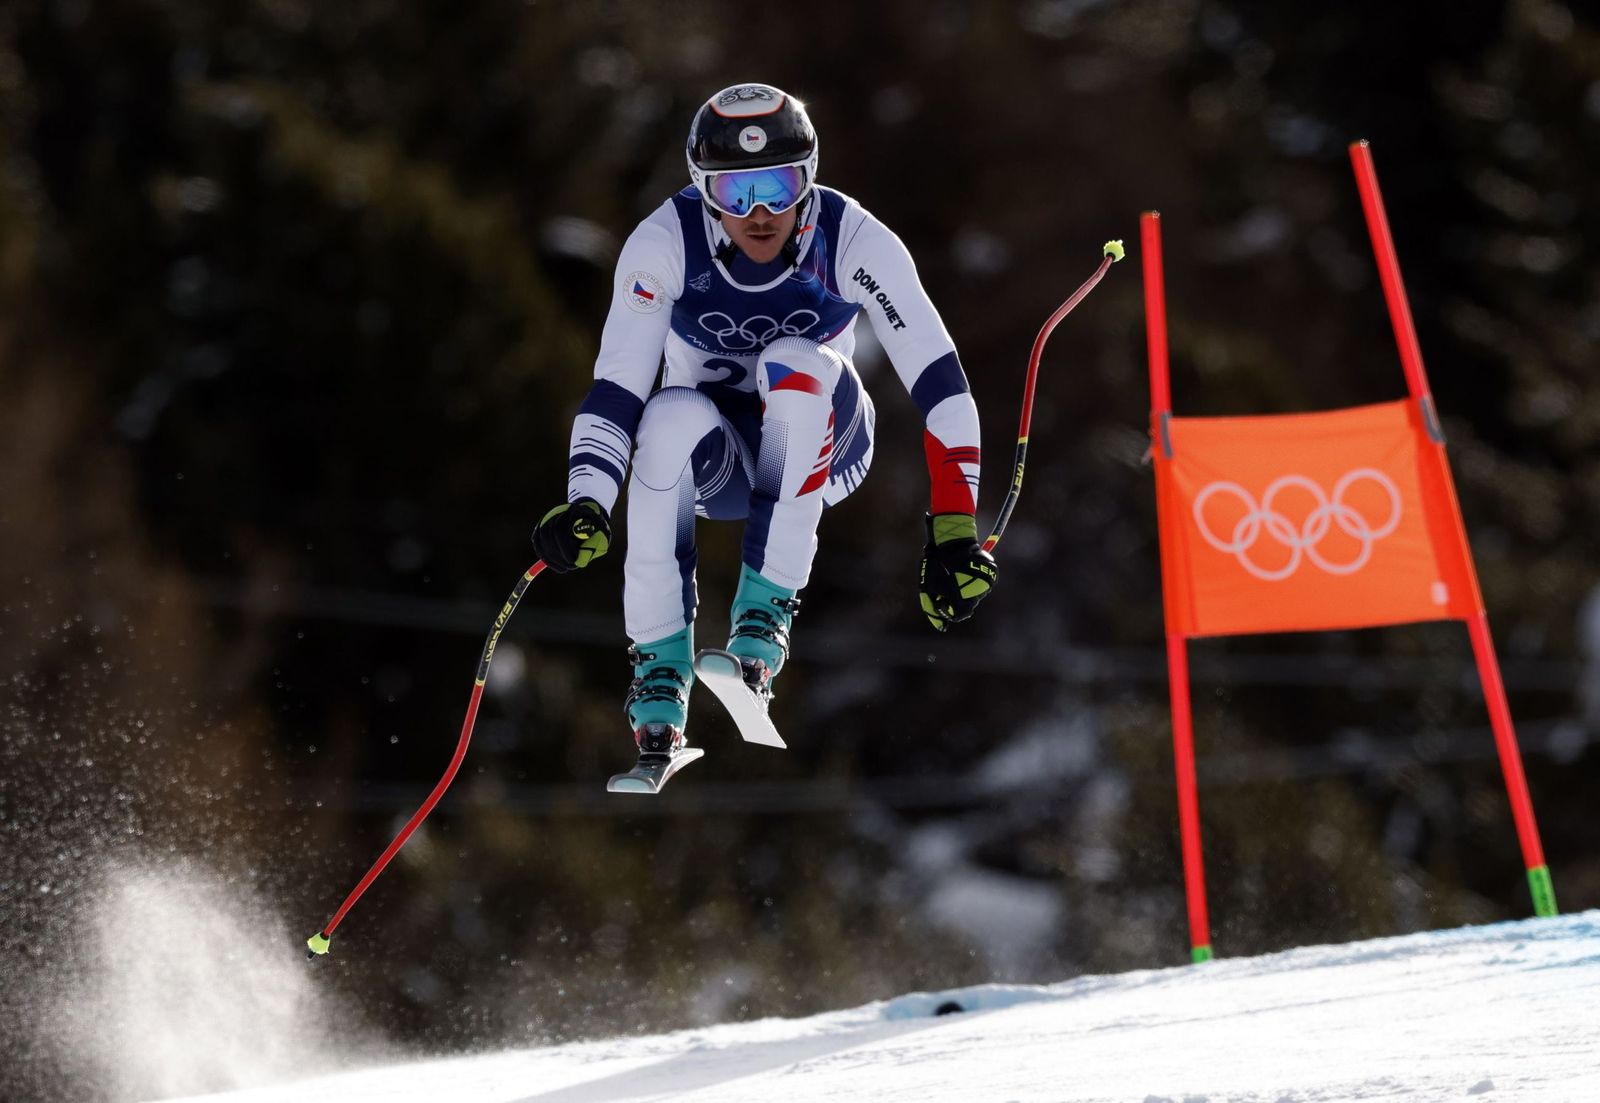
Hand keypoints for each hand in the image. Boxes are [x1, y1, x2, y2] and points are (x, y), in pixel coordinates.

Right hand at [532, 498, 611, 571]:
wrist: (587, 516)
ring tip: (565, 567)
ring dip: (552, 559)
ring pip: (541, 542)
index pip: (560, 529)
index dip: (565, 547)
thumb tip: (579, 562)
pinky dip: (546, 558)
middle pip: (548, 536)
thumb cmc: (596, 527)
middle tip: (570, 567)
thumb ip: (594, 545)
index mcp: (572, 511)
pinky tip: (557, 565)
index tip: (573, 561)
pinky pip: (538, 546)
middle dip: (558, 555)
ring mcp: (546, 521)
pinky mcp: (540, 530)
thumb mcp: (602, 533)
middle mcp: (555, 513)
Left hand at [919, 513, 996, 631]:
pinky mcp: (992, 574)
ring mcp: (986, 583)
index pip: (959, 616)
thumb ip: (933, 609)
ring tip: (956, 573)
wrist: (952, 541)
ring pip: (976, 593)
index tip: (942, 598)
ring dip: (966, 587)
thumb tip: (941, 628)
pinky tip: (965, 569)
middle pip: (968, 605)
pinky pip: (982, 583)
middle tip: (948, 583)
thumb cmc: (936, 566)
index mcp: (962, 600)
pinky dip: (974, 579)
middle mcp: (978, 594)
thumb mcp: (928, 588)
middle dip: (958, 597)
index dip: (949, 609)